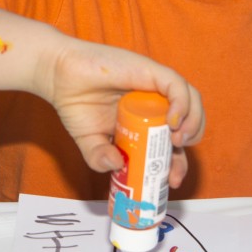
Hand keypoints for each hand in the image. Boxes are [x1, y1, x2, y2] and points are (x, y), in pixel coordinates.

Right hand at [34, 36, 204, 187]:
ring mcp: (155, 87)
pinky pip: (177, 86)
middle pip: (189, 123)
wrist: (58, 76)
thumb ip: (100, 158)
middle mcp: (156, 103)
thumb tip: (117, 166)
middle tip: (174, 168)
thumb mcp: (89, 142)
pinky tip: (172, 122)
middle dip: (188, 147)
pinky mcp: (152, 71)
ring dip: (192, 124)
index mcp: (146, 121)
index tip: (171, 180)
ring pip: (191, 103)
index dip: (178, 163)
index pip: (173, 143)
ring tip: (177, 141)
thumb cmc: (76, 105)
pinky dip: (182, 104)